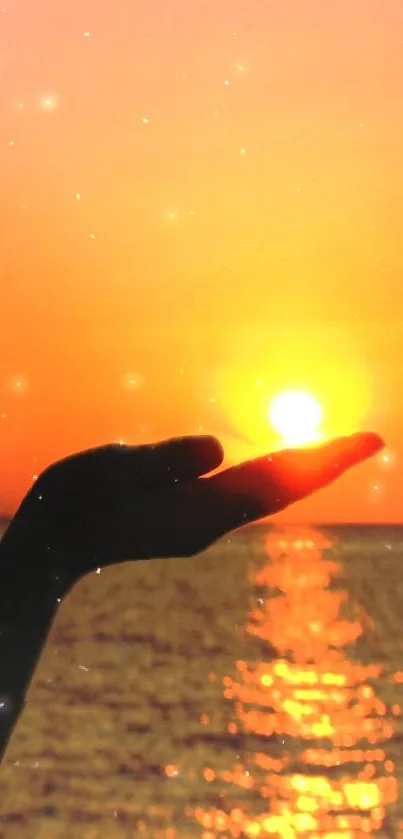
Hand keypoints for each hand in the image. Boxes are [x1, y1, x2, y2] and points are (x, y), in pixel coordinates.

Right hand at [2, 432, 382, 590]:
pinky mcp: (187, 518)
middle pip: (280, 488)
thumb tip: (217, 450)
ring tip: (336, 451)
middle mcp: (210, 520)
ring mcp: (199, 522)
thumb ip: (163, 462)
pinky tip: (276, 466)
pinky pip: (242, 493)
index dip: (321, 459)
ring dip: (302, 470)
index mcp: (198, 510)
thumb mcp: (110, 473)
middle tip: (370, 441)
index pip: (275, 479)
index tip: (369, 441)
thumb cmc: (73, 506)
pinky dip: (270, 475)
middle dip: (324, 464)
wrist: (53, 549)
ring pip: (265, 492)